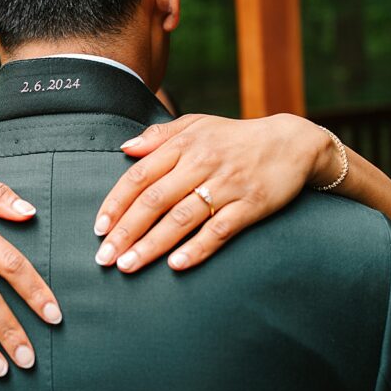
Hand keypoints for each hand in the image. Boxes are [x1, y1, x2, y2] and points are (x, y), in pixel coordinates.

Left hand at [93, 113, 336, 272]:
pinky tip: (176, 265)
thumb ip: (158, 136)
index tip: (98, 228)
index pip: (140, 175)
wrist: (292, 143)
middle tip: (104, 257)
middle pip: (155, 200)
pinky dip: (198, 248)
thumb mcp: (197, 125)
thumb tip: (124, 149)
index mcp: (184, 144)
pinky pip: (220, 229)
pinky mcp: (251, 205)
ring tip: (128, 265)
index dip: (116, 203)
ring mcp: (227, 185)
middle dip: (126, 231)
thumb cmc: (235, 137)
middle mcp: (201, 163)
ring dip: (152, 244)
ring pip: (182, 218)